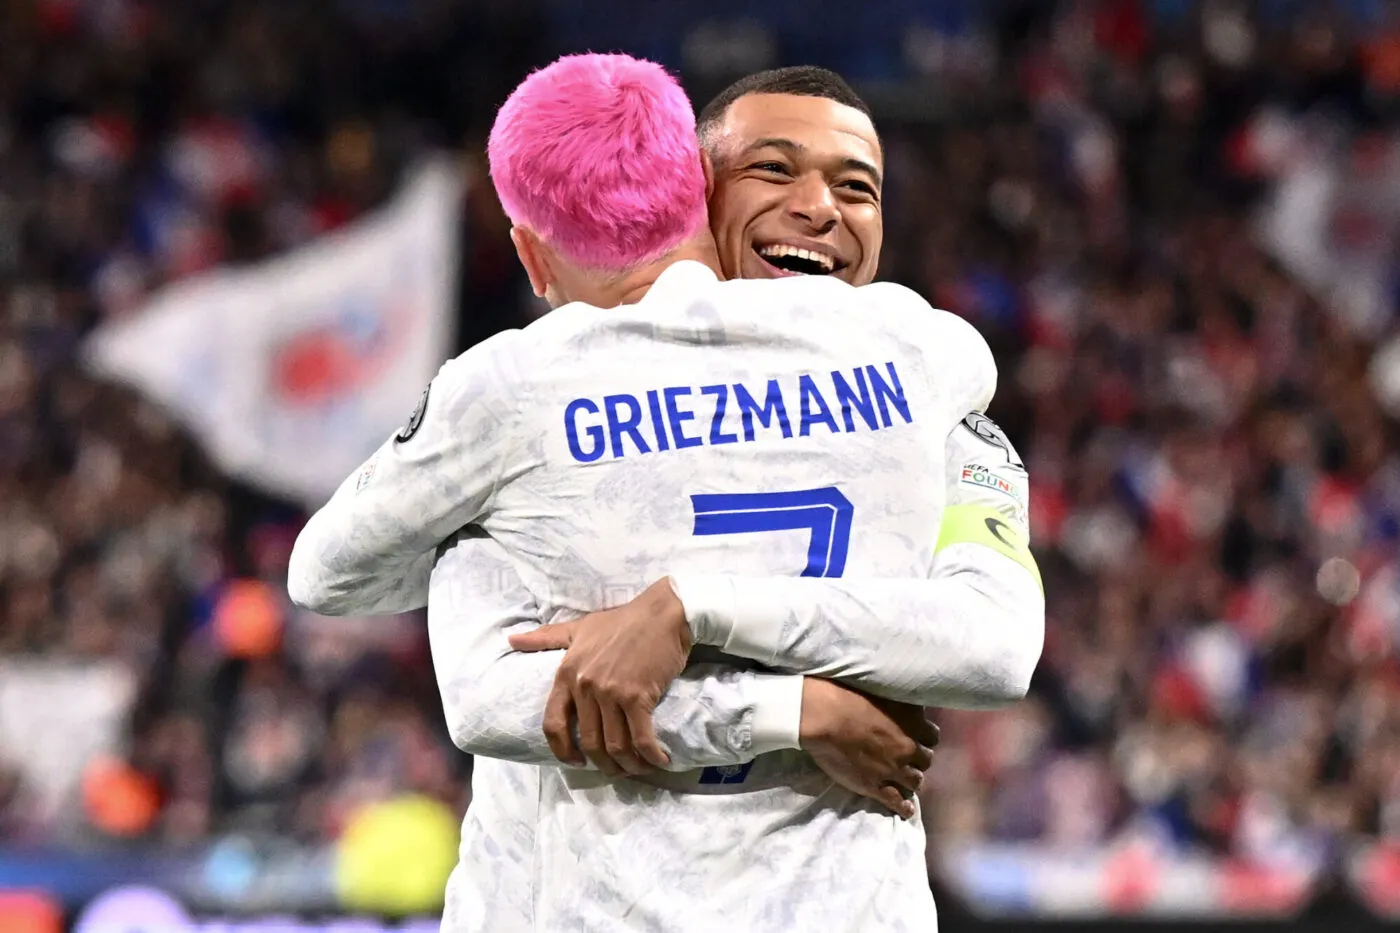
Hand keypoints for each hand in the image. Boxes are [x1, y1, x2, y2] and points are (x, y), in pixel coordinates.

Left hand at [509, 578, 691, 776]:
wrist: (661, 613)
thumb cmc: (621, 620)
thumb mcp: (579, 627)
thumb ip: (546, 637)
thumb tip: (512, 640)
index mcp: (567, 672)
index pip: (552, 723)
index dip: (562, 750)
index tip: (576, 761)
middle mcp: (585, 686)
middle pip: (589, 742)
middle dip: (604, 763)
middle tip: (617, 769)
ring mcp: (612, 693)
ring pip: (615, 745)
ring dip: (628, 765)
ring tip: (639, 768)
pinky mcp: (639, 696)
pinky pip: (641, 738)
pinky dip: (650, 756)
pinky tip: (659, 760)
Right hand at [798, 679, 938, 818]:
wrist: (826, 716)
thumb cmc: (849, 695)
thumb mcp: (884, 691)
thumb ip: (901, 704)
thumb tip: (909, 708)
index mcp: (913, 722)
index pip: (932, 735)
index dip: (923, 737)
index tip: (916, 737)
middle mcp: (908, 747)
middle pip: (926, 759)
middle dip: (918, 759)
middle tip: (908, 757)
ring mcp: (894, 768)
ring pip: (915, 781)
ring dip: (912, 780)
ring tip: (906, 780)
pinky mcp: (876, 786)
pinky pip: (897, 801)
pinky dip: (904, 807)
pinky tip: (906, 809)